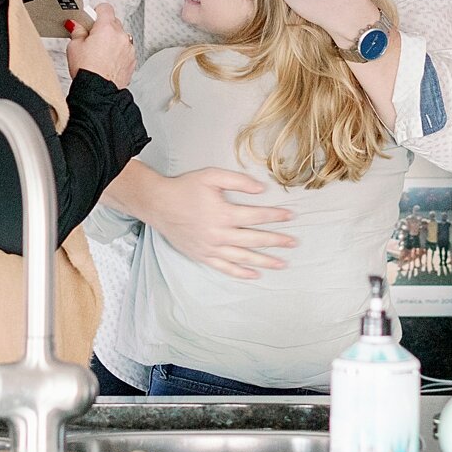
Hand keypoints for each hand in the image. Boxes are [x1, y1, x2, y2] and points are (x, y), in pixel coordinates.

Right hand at [65, 4, 135, 86]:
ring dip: (112, 41)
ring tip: (99, 53)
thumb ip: (77, 31)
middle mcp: (121, 36)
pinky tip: (107, 61)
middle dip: (103, 28)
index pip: (105, 8)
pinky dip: (118, 53)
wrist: (98, 91)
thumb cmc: (87, 71)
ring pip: (121, 37)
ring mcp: (129, 48)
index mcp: (107, 28)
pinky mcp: (132, 60)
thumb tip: (76, 25)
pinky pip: (125, 50)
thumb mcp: (74, 47)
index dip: (96, 12)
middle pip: (114, 22)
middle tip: (91, 38)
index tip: (91, 18)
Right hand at [148, 166, 295, 278]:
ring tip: (282, 264)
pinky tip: (255, 274)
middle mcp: (219, 234)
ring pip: (243, 258)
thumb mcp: (211, 176)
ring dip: (264, 261)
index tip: (291, 216)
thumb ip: (237, 181)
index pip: (257, 216)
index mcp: (223, 213)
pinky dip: (241, 273)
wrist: (158, 204)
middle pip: (254, 239)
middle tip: (293, 243)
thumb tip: (261, 189)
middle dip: (276, 241)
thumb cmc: (185, 188)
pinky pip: (225, 268)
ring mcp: (211, 248)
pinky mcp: (202, 256)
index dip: (276, 216)